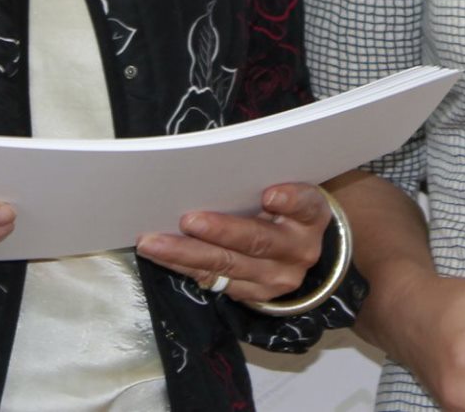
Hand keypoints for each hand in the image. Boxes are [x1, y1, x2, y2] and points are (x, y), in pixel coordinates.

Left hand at [135, 182, 330, 304]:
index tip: (270, 194)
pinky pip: (214, 281)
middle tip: (187, 220)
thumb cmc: (285, 207)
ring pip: (227, 267)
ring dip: (186, 254)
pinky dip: (184, 266)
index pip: (306, 205)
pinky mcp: (255, 294)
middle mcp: (298, 250)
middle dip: (219, 232)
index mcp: (311, 216)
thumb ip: (261, 181)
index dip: (290, 200)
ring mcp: (276, 278)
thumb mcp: (288, 188)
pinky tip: (160, 255)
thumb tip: (213, 169)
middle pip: (257, 242)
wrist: (300, 246)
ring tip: (152, 243)